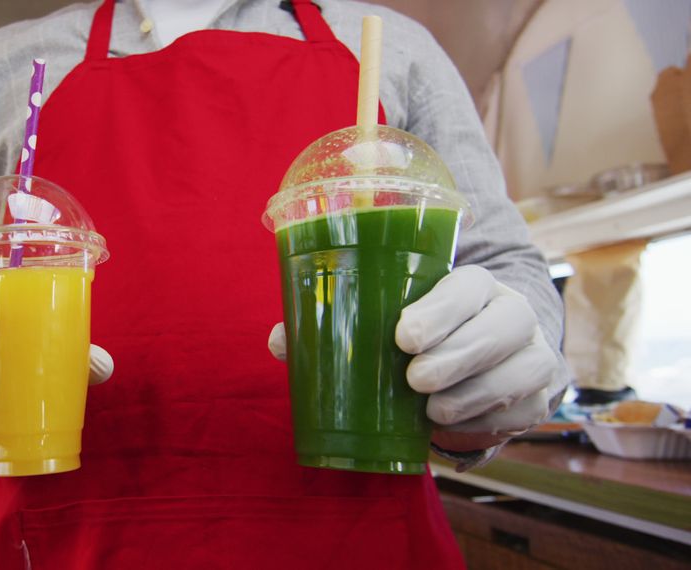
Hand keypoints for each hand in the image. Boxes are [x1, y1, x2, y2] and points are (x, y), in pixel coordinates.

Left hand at [266, 265, 565, 453]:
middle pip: (501, 327)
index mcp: (473, 284)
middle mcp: (513, 311)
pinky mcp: (541, 394)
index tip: (403, 337)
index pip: (468, 285)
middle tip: (414, 381)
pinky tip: (460, 424)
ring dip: (473, 395)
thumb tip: (279, 341)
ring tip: (432, 411)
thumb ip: (337, 323)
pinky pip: (524, 410)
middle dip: (456, 357)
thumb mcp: (390, 317)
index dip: (441, 310)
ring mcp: (534, 352)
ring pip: (518, 371)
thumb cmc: (424, 329)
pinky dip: (490, 421)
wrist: (487, 352)